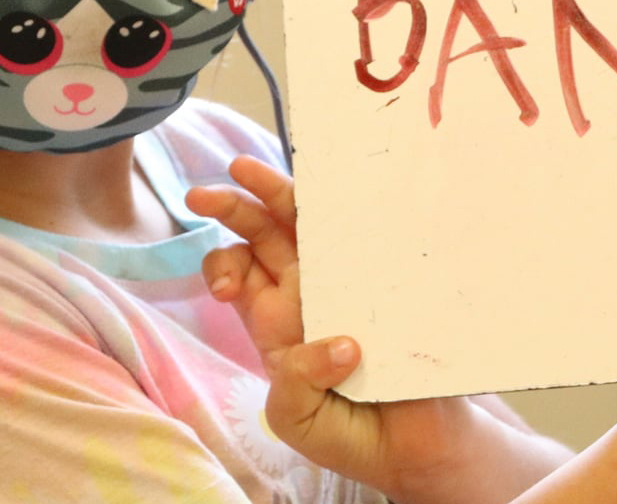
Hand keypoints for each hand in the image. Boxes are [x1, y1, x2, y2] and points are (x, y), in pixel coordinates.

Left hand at [186, 157, 556, 503]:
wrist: (414, 446)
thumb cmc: (347, 434)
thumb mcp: (297, 418)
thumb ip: (296, 383)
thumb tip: (340, 343)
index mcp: (275, 321)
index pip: (238, 272)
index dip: (223, 266)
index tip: (229, 290)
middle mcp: (305, 291)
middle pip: (264, 233)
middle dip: (232, 207)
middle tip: (202, 195)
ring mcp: (348, 280)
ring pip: (310, 224)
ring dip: (282, 193)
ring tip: (248, 170)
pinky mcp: (390, 280)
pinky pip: (370, 238)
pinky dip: (354, 214)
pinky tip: (338, 198)